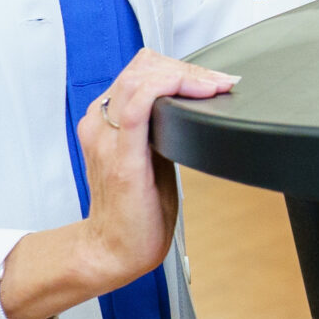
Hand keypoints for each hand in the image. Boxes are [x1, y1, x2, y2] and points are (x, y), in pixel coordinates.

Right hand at [72, 50, 238, 289]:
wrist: (114, 252)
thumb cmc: (135, 210)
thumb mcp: (152, 156)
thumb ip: (161, 128)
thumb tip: (194, 107)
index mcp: (106, 122)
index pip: (140, 71)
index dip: (178, 66)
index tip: (210, 79)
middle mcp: (101, 125)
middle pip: (142, 67)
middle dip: (187, 68)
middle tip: (218, 83)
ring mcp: (107, 139)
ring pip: (140, 77)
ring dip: (184, 74)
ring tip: (213, 87)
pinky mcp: (121, 159)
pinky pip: (136, 107)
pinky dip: (168, 88)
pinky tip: (196, 92)